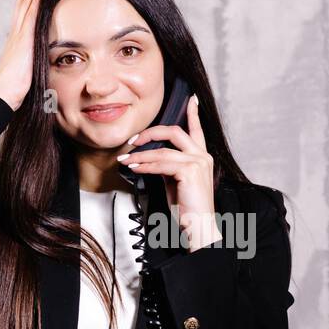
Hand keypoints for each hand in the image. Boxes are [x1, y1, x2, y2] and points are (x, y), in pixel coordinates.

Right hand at [0, 0, 47, 110]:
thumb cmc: (13, 90)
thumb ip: (31, 65)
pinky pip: (30, 14)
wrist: (4, 94)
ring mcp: (18, 34)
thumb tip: (38, 68)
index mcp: (15, 41)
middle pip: (23, 2)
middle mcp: (15, 33)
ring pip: (26, 3)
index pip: (23, 13)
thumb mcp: (25, 73)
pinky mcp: (23, 39)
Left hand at [117, 94, 221, 251]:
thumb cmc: (188, 210)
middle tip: (133, 140)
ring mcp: (198, 163)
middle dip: (150, 132)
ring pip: (162, 150)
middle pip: (174, 132)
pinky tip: (134, 168)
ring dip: (140, 155)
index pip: (197, 130)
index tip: (191, 99)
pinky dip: (144, 165)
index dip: (193, 113)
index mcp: (202, 158)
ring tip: (126, 160)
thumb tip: (150, 160)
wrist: (199, 228)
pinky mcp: (190, 172)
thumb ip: (168, 168)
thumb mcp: (176, 184)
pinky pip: (161, 164)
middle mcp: (203, 157)